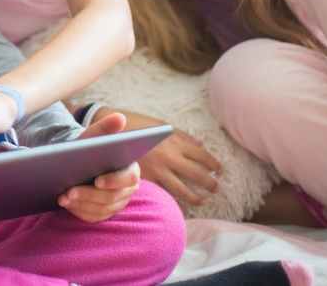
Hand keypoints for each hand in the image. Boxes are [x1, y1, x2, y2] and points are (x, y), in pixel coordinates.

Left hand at [57, 112, 139, 221]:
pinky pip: (92, 216)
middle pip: (112, 197)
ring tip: (63, 197)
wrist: (79, 162)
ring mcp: (116, 203)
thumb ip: (106, 128)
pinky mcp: (103, 212)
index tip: (97, 180)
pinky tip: (65, 203)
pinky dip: (78, 210)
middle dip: (89, 194)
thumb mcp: (94, 137)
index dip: (114, 181)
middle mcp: (127, 190)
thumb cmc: (89, 148)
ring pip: (101, 208)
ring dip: (81, 203)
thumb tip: (120, 117)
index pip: (129, 178)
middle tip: (70, 191)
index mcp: (131, 169)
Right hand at [95, 108, 221, 204]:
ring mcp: (158, 170)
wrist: (107, 132)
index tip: (219, 170)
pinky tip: (179, 203)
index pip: (202, 155)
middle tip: (215, 188)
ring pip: (184, 189)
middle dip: (209, 183)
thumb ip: (181, 135)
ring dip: (196, 197)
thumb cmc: (133, 125)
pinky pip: (165, 193)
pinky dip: (174, 199)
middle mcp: (169, 156)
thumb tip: (200, 143)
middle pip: (197, 174)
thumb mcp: (158, 123)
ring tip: (202, 200)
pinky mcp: (146, 180)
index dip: (213, 164)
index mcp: (174, 139)